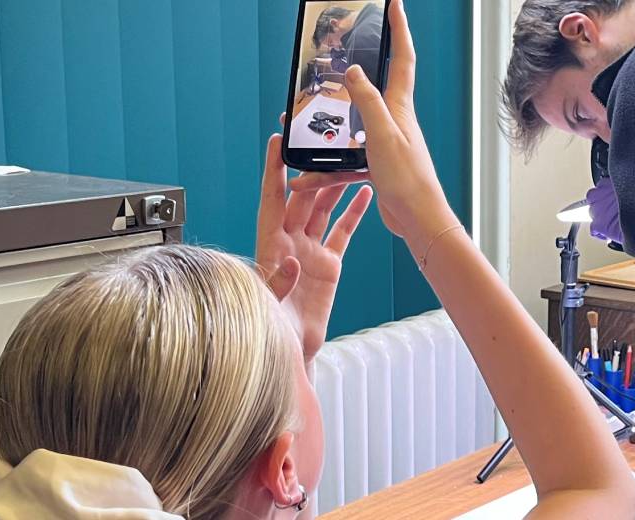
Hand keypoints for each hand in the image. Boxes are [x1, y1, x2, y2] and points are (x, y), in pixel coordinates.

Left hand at [257, 134, 373, 361]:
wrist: (290, 351)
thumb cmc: (269, 329)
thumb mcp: (269, 305)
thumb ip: (279, 282)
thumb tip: (291, 261)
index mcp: (269, 244)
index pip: (271, 198)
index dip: (274, 170)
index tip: (277, 141)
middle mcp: (288, 241)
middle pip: (302, 197)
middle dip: (313, 170)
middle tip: (327, 146)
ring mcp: (309, 250)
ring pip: (323, 209)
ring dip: (335, 186)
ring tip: (351, 163)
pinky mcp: (328, 263)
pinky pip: (342, 232)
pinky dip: (353, 212)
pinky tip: (365, 194)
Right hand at [288, 0, 457, 240]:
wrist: (418, 219)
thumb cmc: (408, 178)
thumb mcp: (383, 134)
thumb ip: (367, 101)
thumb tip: (355, 70)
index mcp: (399, 106)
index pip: (401, 57)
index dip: (399, 29)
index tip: (394, 4)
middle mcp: (393, 120)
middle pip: (371, 86)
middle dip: (354, 69)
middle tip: (337, 52)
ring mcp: (383, 142)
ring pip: (349, 126)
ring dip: (327, 127)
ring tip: (297, 121)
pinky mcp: (375, 165)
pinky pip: (344, 161)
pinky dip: (326, 169)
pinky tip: (305, 178)